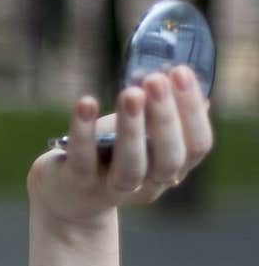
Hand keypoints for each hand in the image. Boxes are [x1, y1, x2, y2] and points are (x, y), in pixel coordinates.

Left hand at [27, 66, 213, 228]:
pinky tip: (86, 102)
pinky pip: (83, 160)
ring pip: (131, 167)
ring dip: (132, 129)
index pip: (197, 146)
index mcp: (173, 168)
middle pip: (168, 159)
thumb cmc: (112, 152)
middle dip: (165, 118)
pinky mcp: (78, 184)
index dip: (193, 111)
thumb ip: (159, 108)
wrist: (68, 193)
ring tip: (130, 93)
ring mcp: (113, 189)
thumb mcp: (141, 131)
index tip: (180, 72)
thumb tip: (178, 73)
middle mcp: (149, 184)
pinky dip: (84, 131)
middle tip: (156, 80)